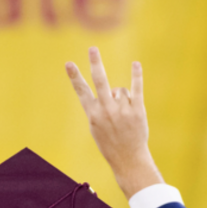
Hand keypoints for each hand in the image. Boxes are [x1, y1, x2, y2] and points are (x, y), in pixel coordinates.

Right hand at [66, 47, 163, 198]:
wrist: (127, 159)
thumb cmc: (110, 143)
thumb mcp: (96, 128)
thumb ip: (98, 108)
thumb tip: (111, 88)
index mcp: (93, 115)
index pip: (82, 92)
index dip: (75, 77)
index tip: (69, 63)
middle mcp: (106, 111)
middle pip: (100, 82)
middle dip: (95, 64)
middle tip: (92, 48)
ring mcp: (122, 110)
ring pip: (121, 90)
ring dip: (122, 99)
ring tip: (124, 117)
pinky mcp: (137, 110)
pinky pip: (137, 89)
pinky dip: (136, 76)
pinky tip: (135, 64)